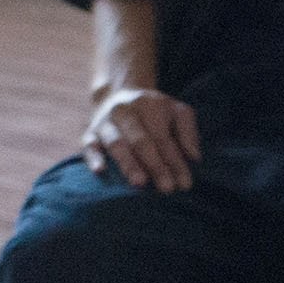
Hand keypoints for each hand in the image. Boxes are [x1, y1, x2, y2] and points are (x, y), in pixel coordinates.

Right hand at [82, 85, 200, 191]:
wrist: (117, 94)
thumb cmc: (153, 111)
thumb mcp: (176, 111)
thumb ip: (188, 131)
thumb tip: (194, 157)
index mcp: (148, 105)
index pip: (163, 137)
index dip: (175, 161)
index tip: (185, 184)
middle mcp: (124, 111)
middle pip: (140, 141)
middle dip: (155, 165)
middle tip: (167, 188)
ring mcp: (105, 122)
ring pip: (116, 143)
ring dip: (128, 163)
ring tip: (140, 183)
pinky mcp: (90, 133)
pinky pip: (89, 145)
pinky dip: (93, 158)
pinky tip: (100, 170)